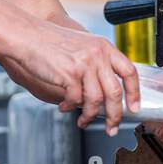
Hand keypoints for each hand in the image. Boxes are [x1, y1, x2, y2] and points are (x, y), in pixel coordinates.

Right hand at [0, 21, 140, 136]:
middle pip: (115, 93)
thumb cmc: (51, 41)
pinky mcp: (69, 75)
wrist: (28, 35)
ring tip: (83, 121)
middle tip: (112, 128)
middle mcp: (98, 55)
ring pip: (96, 101)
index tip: (133, 108)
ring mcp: (84, 64)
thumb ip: (98, 62)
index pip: (130, 72)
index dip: (134, 93)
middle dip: (115, 116)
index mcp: (104, 47)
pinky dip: (71, 107)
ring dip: (89, 116)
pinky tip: (65, 106)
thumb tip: (107, 89)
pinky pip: (76, 100)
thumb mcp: (83, 44)